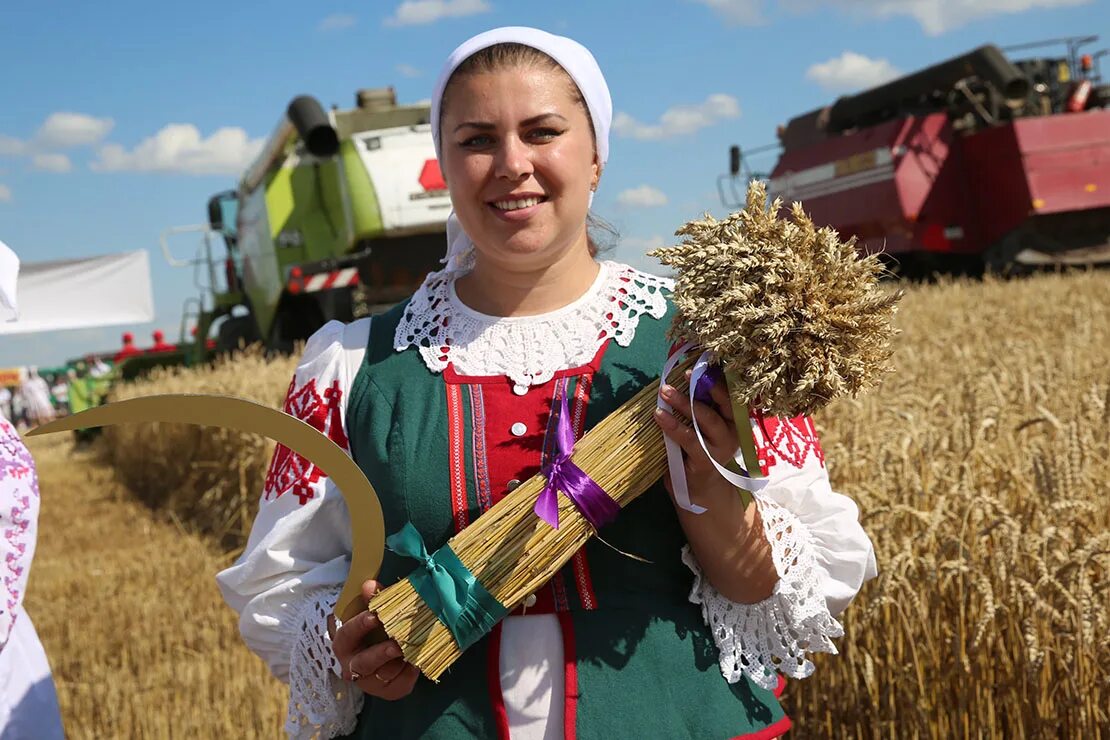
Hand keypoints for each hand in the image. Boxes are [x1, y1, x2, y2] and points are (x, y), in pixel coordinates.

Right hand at [330, 579, 418, 700]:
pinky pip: (401, 685)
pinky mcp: (388, 692)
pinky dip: (411, 672)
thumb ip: (372, 600)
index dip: (360, 625)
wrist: (377, 656)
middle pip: (365, 663)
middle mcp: (352, 666)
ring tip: (415, 649)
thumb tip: (371, 584)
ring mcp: (369, 683)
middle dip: (382, 653)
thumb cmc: (372, 630)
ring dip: (401, 662)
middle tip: (397, 645)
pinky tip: (419, 659)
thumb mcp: (370, 613)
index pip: (348, 634)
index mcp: (344, 643)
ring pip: (385, 675)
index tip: (374, 616)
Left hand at [653, 369, 747, 510]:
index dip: (719, 377)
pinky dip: (673, 425)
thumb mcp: (701, 424)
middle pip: (724, 403)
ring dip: (684, 403)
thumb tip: (682, 374)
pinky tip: (659, 415)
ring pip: (706, 419)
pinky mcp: (706, 460)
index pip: (731, 392)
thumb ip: (698, 403)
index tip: (704, 363)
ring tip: (664, 392)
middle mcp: (733, 430)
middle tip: (684, 374)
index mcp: (735, 417)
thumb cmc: (697, 448)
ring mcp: (722, 447)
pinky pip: (689, 438)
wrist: (697, 489)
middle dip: (703, 386)